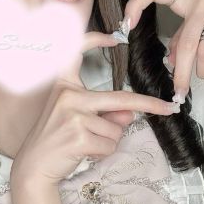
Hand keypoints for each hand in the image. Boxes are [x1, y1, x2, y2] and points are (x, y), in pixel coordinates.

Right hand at [10, 30, 179, 187]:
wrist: (34, 166)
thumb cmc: (55, 140)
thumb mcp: (78, 120)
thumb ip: (106, 114)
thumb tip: (130, 114)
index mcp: (65, 85)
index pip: (76, 52)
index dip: (96, 39)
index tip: (117, 38)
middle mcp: (69, 96)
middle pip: (121, 99)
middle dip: (150, 105)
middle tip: (169, 108)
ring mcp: (74, 116)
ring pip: (116, 129)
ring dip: (108, 141)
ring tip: (85, 144)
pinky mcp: (79, 137)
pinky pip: (110, 145)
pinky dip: (103, 153)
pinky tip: (84, 153)